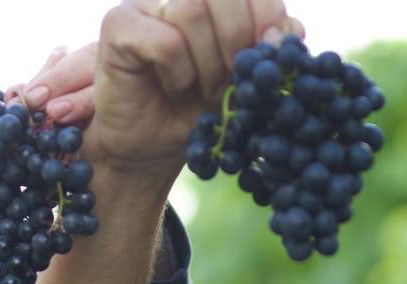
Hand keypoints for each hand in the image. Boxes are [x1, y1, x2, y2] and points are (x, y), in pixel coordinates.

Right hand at [18, 0, 303, 177]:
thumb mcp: (245, 81)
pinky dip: (178, 74)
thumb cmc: (198, 109)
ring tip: (199, 88)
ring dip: (205, 63)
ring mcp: (145, 3)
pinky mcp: (117, 24)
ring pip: (191, 10)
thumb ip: (270, 52)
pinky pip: (166, 42)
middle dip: (237, 40)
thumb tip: (289, 31)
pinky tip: (172, 87)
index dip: (267, 14)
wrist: (150, 147)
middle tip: (229, 79)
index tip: (269, 53)